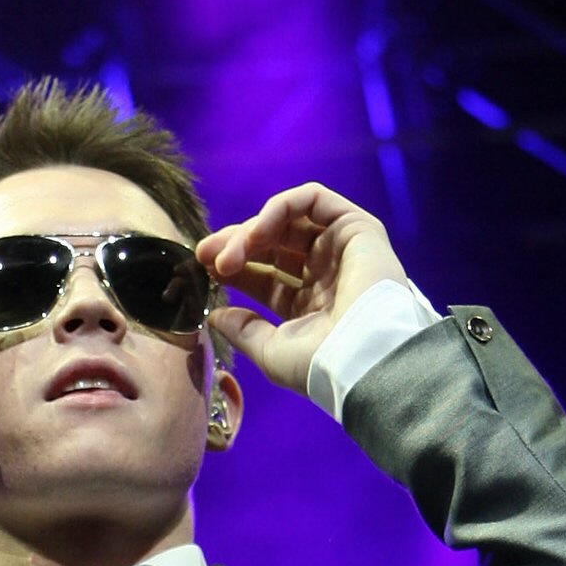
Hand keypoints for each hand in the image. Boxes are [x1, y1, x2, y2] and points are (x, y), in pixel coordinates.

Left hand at [196, 183, 408, 393]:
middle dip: (234, 244)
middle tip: (204, 255)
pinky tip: (256, 233)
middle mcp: (326, 274)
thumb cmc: (321, 365)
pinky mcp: (357, 227)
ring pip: (288, 220)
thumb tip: (215, 315)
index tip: (201, 268)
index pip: (265, 275)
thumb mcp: (270, 351)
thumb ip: (243, 330)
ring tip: (228, 254)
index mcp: (310, 304)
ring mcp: (341, 248)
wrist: (364, 359)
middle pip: (272, 244)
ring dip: (251, 230)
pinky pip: (312, 200)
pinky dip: (279, 208)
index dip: (234, 267)